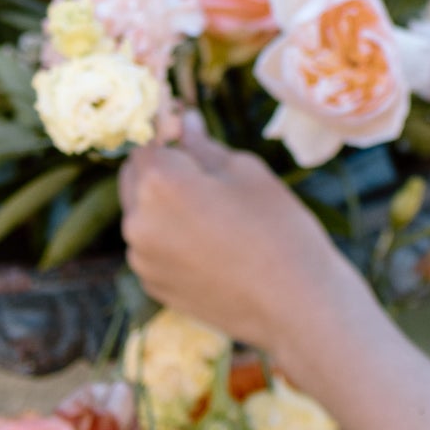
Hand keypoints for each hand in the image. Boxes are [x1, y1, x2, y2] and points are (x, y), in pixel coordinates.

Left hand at [120, 111, 366, 356]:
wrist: (295, 306)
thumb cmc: (279, 228)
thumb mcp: (247, 172)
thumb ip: (204, 146)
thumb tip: (184, 123)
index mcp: (160, 182)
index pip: (145, 143)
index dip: (167, 135)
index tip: (189, 134)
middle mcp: (138, 221)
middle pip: (134, 179)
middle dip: (160, 171)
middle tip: (206, 178)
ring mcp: (142, 259)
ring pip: (142, 216)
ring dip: (164, 208)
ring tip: (214, 219)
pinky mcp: (153, 286)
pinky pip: (152, 249)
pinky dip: (170, 241)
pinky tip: (211, 249)